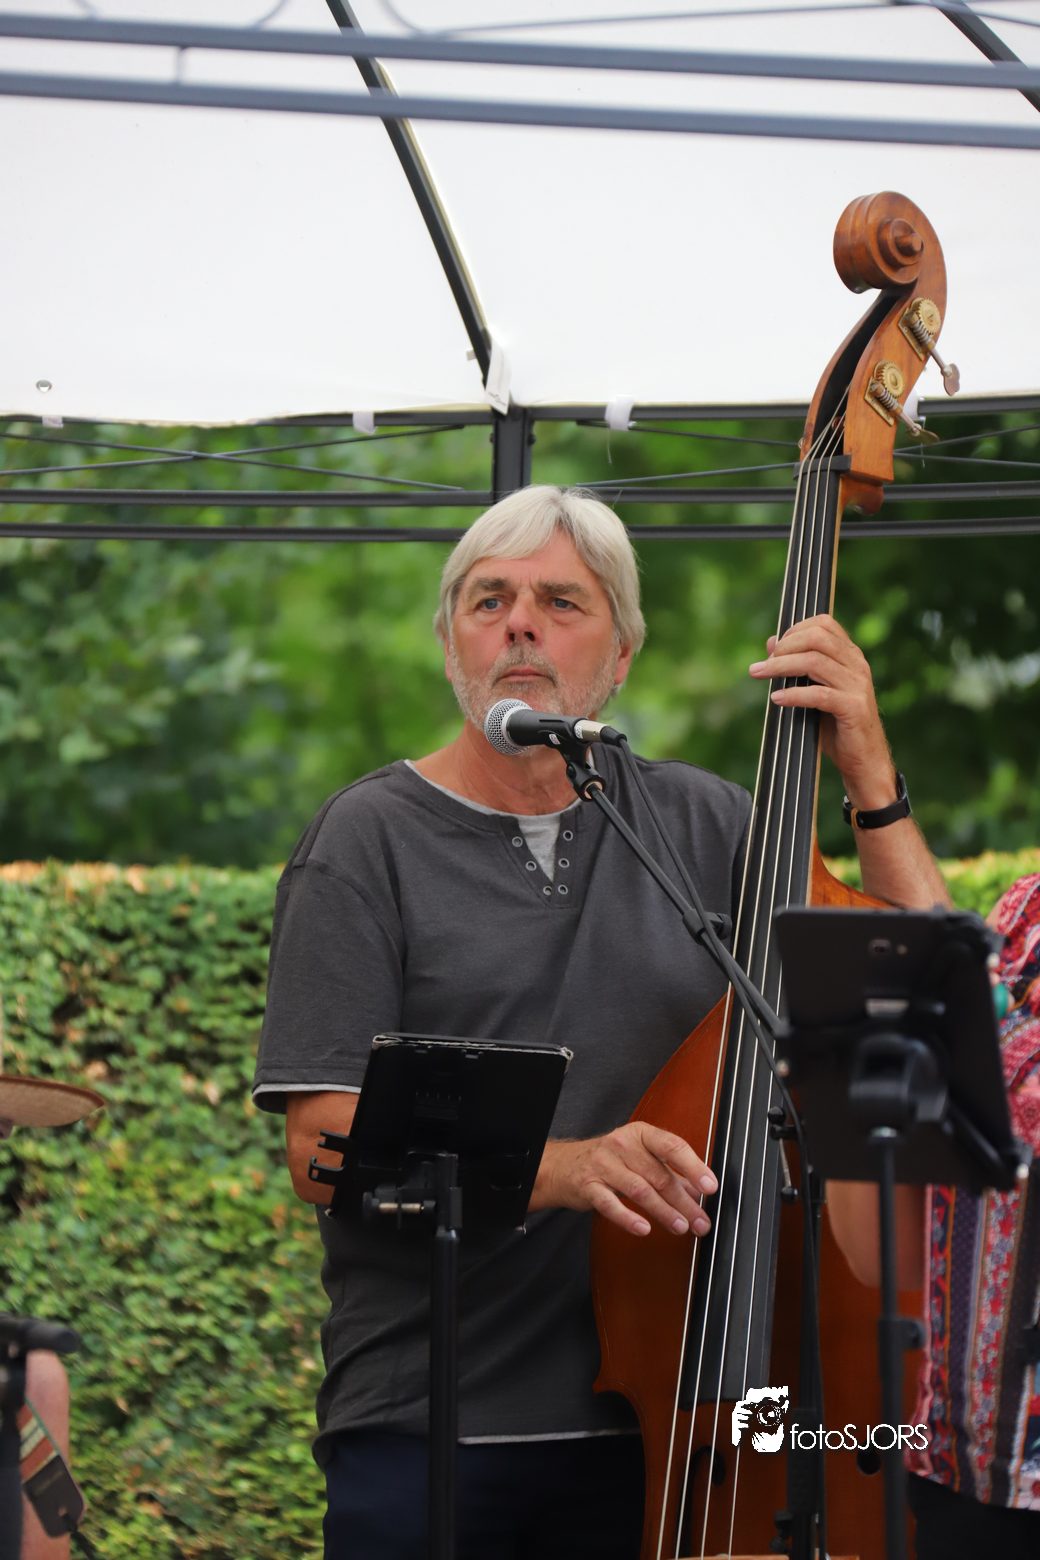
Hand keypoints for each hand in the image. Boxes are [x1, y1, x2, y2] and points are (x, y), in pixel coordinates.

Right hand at [538, 1121, 716, 1237]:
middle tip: (701, 1221)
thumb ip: (669, 1172)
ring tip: (681, 1227)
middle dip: (684, 1201)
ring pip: (639, 1190)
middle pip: (659, 1175)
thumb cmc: (611, 1161)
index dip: (694, 1167)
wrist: (566, 1166)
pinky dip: (628, 1217)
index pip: (672, 1147)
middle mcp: (622, 1145)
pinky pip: (610, 1203)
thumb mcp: (640, 1157)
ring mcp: (603, 1164)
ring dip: (663, 1211)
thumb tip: (698, 1192)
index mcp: (640, 1134)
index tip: (710, 1186)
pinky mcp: (588, 1185)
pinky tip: (643, 1229)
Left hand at [748, 614, 895, 808]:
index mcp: (850, 656)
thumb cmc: (837, 725)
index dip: (794, 630)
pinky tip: (777, 699)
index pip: (824, 623)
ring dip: (781, 667)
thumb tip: (771, 642)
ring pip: (815, 662)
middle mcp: (857, 665)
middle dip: (784, 647)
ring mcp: (857, 685)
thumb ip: (797, 666)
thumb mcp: (814, 690)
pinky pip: (819, 695)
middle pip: (817, 638)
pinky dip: (794, 694)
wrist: (864, 760)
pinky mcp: (855, 708)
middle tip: (762, 664)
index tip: (774, 647)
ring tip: (760, 674)